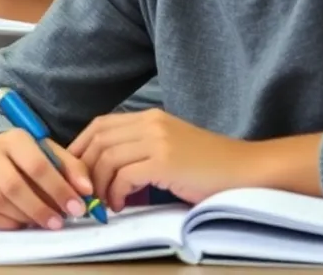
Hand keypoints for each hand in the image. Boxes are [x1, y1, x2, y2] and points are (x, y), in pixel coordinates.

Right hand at [0, 130, 93, 229]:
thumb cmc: (22, 156)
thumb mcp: (47, 152)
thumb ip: (71, 168)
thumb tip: (87, 190)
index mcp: (13, 139)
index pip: (37, 165)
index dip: (59, 189)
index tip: (77, 207)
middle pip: (15, 186)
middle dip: (41, 208)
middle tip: (59, 222)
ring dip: (26, 217)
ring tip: (43, 222)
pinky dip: (8, 223)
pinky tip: (23, 222)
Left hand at [69, 109, 251, 211]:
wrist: (248, 171)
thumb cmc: (209, 167)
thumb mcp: (169, 147)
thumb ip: (139, 150)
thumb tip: (104, 169)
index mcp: (149, 117)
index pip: (100, 125)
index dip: (80, 146)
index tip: (74, 169)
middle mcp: (150, 123)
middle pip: (98, 140)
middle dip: (84, 168)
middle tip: (84, 190)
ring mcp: (157, 141)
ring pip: (107, 159)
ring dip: (99, 184)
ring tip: (105, 202)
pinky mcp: (165, 162)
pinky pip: (124, 176)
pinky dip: (115, 193)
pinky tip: (120, 205)